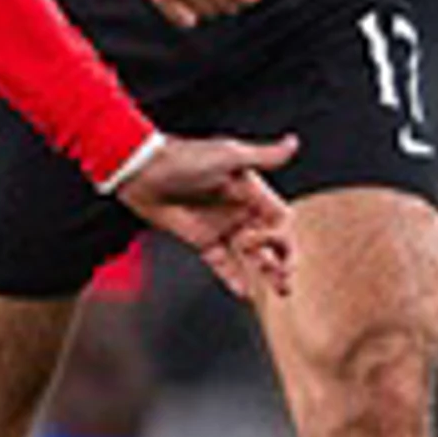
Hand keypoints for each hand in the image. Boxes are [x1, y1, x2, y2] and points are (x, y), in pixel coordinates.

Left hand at [114, 132, 298, 300]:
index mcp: (251, 192)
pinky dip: (235, 279)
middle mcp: (240, 211)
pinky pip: (223, 264)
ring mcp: (221, 228)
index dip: (280, 234)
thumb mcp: (229, 155)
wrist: (144, 171)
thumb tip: (293, 143)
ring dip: (269, 273)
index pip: (280, 220)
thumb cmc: (185, 158)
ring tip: (282, 290)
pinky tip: (245, 293)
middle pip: (272, 241)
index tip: (260, 239)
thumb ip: (264, 156)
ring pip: (253, 256)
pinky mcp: (201, 241)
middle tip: (286, 276)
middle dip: (285, 259)